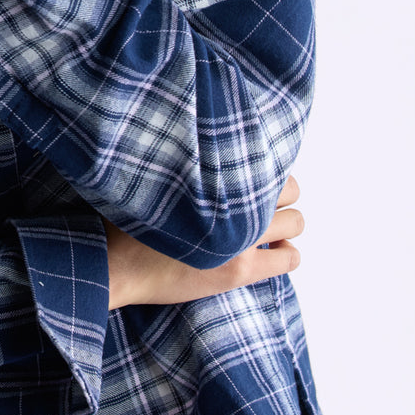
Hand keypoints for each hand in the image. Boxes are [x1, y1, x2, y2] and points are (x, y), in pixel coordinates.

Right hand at [104, 176, 303, 309]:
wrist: (118, 263)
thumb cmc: (129, 220)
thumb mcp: (158, 179)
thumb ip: (188, 166)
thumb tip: (201, 143)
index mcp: (214, 179)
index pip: (264, 162)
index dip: (264, 169)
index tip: (254, 177)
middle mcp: (233, 206)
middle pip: (288, 188)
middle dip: (281, 193)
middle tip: (264, 202)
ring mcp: (241, 240)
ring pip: (295, 222)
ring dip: (286, 224)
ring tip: (268, 228)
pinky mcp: (241, 271)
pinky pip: (289, 259)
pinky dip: (288, 252)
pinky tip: (273, 251)